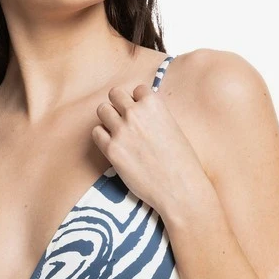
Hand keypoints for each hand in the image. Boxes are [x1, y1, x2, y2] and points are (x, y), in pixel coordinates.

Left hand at [91, 82, 205, 211]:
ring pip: (102, 110)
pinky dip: (102, 136)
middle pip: (115, 94)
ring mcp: (121, 131)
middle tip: (126, 120)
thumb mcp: (173, 127)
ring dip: (108, 118)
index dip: (138, 101)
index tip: (141, 114)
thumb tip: (140, 112)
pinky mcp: (111, 150)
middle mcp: (135, 113)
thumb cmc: (182, 161)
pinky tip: (114, 145)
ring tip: (118, 132)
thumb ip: (154, 116)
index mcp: (154, 104)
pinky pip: (96, 132)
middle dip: (119, 105)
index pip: (137, 90)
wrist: (179, 188)